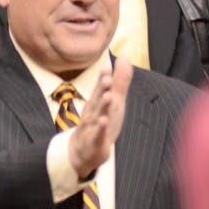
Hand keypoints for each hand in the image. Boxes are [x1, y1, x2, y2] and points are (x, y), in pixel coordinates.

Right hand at [68, 58, 132, 179]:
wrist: (84, 151)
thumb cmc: (100, 121)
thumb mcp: (113, 101)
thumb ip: (119, 80)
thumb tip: (124, 57)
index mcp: (98, 102)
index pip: (100, 88)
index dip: (103, 78)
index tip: (107, 67)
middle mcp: (93, 112)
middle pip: (98, 99)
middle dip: (102, 89)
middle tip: (107, 78)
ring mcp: (92, 127)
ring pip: (97, 115)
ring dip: (102, 106)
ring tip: (108, 96)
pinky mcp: (95, 142)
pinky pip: (97, 135)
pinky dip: (100, 129)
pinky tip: (103, 121)